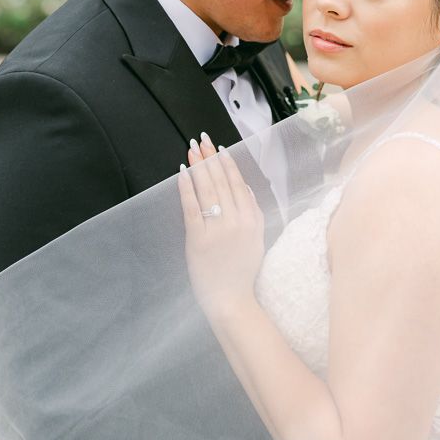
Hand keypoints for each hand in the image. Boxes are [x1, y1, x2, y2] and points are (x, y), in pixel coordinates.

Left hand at [178, 134, 264, 312]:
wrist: (232, 300)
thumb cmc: (242, 271)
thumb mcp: (257, 239)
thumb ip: (254, 213)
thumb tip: (246, 189)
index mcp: (252, 220)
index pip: (238, 184)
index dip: (227, 163)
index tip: (219, 148)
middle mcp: (236, 221)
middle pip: (221, 182)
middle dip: (210, 158)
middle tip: (201, 139)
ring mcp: (217, 230)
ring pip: (207, 190)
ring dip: (198, 167)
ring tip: (192, 150)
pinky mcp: (198, 239)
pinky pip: (191, 208)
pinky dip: (186, 188)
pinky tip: (182, 173)